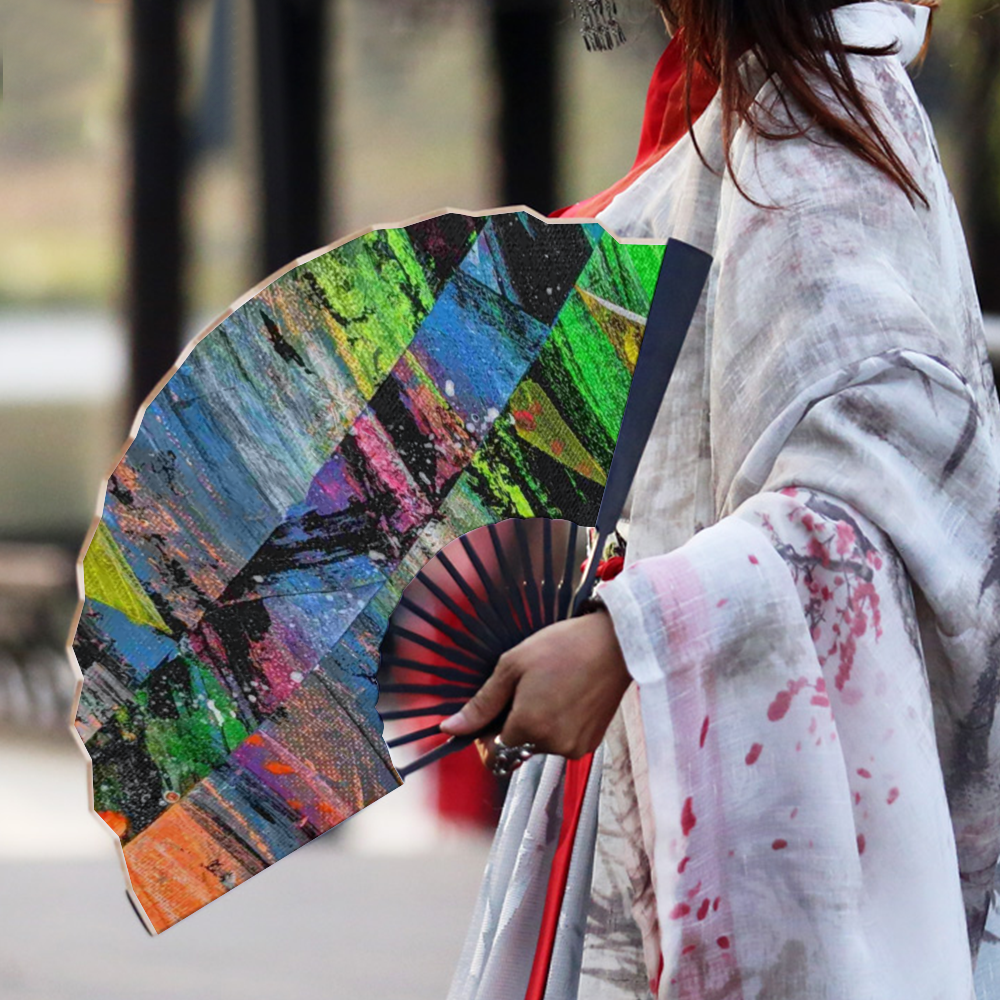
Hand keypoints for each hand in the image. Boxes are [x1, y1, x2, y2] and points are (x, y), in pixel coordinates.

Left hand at [438, 607, 631, 768]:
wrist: (616, 644)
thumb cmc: (562, 647)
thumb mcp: (513, 666)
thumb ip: (482, 703)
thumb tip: (450, 728)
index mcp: (529, 727)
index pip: (492, 752)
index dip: (486, 734)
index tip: (493, 711)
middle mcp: (552, 746)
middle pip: (515, 748)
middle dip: (512, 725)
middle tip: (524, 689)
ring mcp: (574, 748)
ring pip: (538, 746)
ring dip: (535, 725)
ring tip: (549, 688)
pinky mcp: (590, 744)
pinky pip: (560, 742)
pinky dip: (557, 726)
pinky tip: (566, 697)